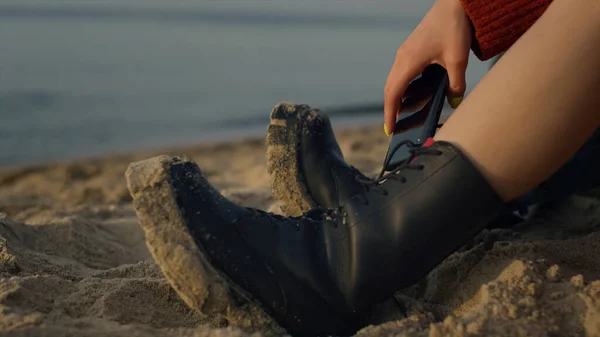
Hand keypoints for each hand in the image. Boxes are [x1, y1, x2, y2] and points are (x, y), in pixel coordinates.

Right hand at [384, 0, 471, 134]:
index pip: (393, 94)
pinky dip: (402, 86)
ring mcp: (405, 52)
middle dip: (391, 109)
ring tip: (401, 114)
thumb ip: (455, 84)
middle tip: (394, 127)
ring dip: (396, 97)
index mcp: (409, 61)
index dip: (390, 113)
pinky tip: (412, 93)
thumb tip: (453, 103)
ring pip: (395, 80)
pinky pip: (401, 72)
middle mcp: (402, 57)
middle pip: (390, 88)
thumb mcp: (458, 59)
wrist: (455, 3)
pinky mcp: (412, 49)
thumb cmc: (454, 27)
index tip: (389, 129)